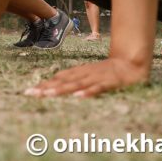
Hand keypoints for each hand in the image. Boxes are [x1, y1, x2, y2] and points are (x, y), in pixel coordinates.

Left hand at [23, 58, 149, 97]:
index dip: (44, 84)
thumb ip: (75, 80)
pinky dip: (88, 92)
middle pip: (63, 81)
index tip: (29, 91)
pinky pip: (97, 88)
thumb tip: (56, 87)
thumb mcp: (90, 75)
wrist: (132, 63)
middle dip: (46, 87)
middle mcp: (84, 74)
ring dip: (62, 90)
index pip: (58, 78)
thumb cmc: (108, 72)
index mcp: (79, 72)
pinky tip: (78, 97)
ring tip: (47, 95)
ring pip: (76, 84)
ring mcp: (96, 78)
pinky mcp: (109, 83)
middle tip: (30, 93)